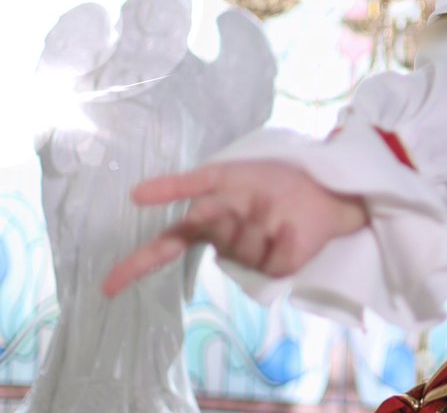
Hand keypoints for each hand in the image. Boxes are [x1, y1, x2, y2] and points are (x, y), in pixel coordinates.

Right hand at [102, 160, 367, 298]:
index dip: (135, 267)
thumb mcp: (226, 174)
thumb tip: (136, 195)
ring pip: (240, 244)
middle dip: (225, 210)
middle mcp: (225, 245)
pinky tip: (292, 225)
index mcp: (209, 224)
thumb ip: (185, 184)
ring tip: (277, 208)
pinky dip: (285, 234)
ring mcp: (252, 260)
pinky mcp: (280, 269)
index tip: (106, 288)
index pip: (165, 248)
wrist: (324, 187)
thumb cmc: (273, 179)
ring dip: (259, 218)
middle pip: (209, 231)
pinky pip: (274, 257)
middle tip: (248, 198)